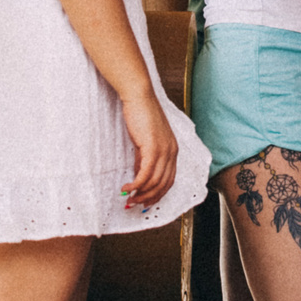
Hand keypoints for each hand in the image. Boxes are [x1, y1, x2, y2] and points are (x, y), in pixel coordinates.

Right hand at [120, 91, 179, 210]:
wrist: (139, 97)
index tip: (146, 201)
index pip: (169, 180)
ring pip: (154, 182)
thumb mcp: (145, 140)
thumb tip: (139, 176)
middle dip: (149, 198)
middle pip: (163, 185)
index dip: (158, 194)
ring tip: (128, 198)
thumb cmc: (141, 115)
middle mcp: (172, 152)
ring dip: (140, 193)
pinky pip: (145, 174)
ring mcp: (164, 151)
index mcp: (173, 151)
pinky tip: (127, 187)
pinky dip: (136, 184)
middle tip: (134, 204)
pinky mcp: (153, 148)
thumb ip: (144, 158)